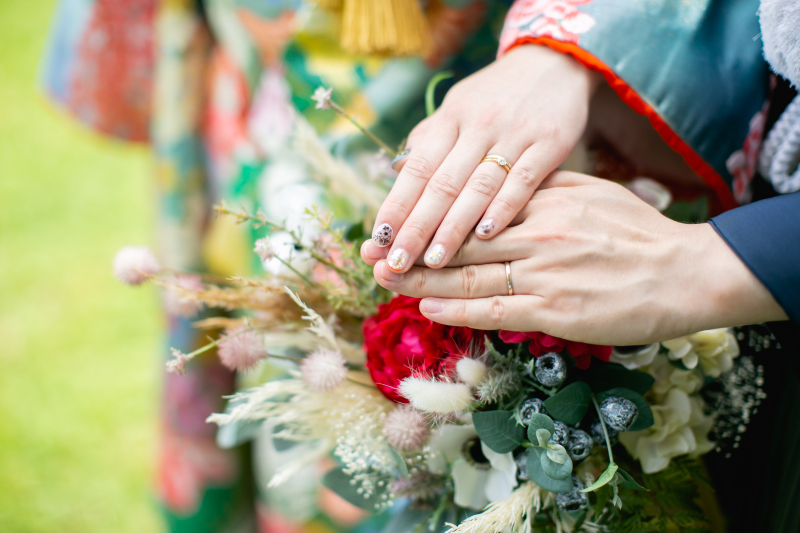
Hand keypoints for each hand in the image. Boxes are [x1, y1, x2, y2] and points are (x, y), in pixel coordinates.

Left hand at [361, 45, 599, 271]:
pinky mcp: (549, 143)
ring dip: (454, 227)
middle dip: (417, 227)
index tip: (378, 241)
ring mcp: (514, 134)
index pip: (416, 168)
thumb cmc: (495, 95)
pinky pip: (523, 180)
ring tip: (435, 261)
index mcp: (449, 118)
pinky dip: (504, 208)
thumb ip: (430, 139)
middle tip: (399, 263)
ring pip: (478, 186)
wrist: (552, 62)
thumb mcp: (458, 105)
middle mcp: (477, 125)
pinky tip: (486, 235)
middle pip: (442, 184)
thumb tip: (397, 172)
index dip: (396, 205)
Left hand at [372, 172, 786, 344]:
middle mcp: (537, 235)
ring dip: (423, 281)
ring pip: (471, 277)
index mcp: (543, 202)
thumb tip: (499, 184)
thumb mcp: (589, 192)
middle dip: (412, 251)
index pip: (474, 209)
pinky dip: (458, 309)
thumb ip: (541, 188)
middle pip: (461, 244)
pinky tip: (428, 306)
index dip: (430, 217)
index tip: (398, 223)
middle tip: (372, 257)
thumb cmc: (636, 231)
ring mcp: (545, 274)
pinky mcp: (556, 310)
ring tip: (387, 283)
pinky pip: (496, 310)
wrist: (683, 272)